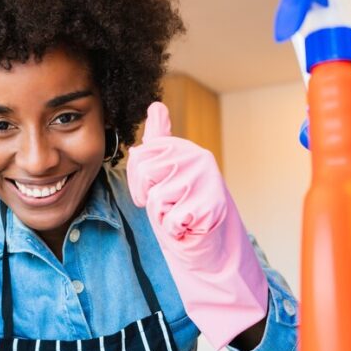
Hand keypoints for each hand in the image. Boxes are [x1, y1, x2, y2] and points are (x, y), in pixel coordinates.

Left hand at [127, 102, 267, 348]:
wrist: (207, 245)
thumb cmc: (180, 209)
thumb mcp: (164, 174)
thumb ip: (159, 140)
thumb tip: (156, 105)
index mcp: (183, 148)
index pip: (139, 155)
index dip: (138, 181)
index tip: (153, 190)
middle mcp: (198, 157)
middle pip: (145, 172)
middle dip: (148, 198)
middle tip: (169, 206)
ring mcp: (207, 180)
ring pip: (156, 197)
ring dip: (162, 216)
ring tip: (180, 215)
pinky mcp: (211, 205)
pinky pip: (171, 218)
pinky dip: (175, 230)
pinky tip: (189, 227)